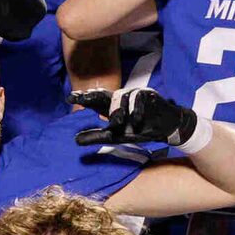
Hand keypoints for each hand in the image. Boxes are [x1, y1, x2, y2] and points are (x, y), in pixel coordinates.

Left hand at [71, 86, 201, 148]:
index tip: (69, 97)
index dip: (83, 98)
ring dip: (119, 111)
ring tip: (117, 123)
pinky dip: (137, 110)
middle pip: (104, 95)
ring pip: (121, 98)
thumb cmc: (139, 129)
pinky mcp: (148, 94)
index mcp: (111, 107)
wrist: (165, 127)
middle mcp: (121, 98)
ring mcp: (134, 94)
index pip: (95, 101)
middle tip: (82, 98)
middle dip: (92, 96)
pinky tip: (137, 120)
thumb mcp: (116, 136)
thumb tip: (75, 140)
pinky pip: (139, 99)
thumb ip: (97, 137)